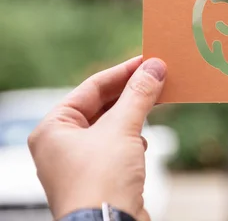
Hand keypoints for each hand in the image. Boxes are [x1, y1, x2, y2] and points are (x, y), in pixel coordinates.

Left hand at [28, 56, 166, 220]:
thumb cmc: (100, 181)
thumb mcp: (122, 129)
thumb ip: (139, 95)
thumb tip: (154, 68)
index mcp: (53, 129)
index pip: (91, 88)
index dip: (122, 72)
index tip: (147, 61)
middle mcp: (62, 145)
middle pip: (101, 106)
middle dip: (131, 93)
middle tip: (157, 76)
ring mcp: (80, 163)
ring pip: (112, 126)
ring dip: (134, 115)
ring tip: (157, 101)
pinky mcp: (99, 178)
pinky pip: (117, 146)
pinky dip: (133, 139)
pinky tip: (143, 141)